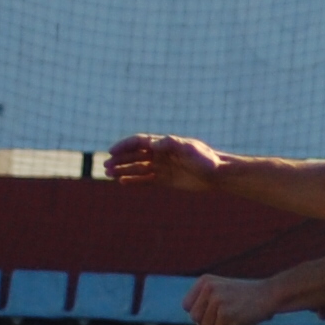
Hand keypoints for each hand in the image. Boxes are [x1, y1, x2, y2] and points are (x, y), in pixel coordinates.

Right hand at [104, 133, 223, 191]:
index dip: (124, 146)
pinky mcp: (166, 180)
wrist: (218, 174)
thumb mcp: (189, 149)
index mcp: (164, 144)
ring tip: (109, 175)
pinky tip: (123, 182)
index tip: (111, 152)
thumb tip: (152, 144)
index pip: (139, 142)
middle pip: (135, 155)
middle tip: (106, 167)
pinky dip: (134, 181)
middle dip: (120, 160)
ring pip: (138, 168)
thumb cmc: (205, 159)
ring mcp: (163, 167)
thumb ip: (170, 144)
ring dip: (124, 170)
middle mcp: (161, 154)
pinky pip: (146, 179)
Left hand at [184, 274, 278, 324]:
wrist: (268, 294)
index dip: (199, 312)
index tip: (213, 309)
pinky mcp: (225, 314)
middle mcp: (209, 288)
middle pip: (194, 317)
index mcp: (205, 281)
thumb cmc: (244, 296)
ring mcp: (217, 300)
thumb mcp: (221, 290)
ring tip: (232, 314)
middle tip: (223, 314)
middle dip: (207, 321)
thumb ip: (204, 301)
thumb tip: (193, 319)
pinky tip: (238, 317)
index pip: (186, 306)